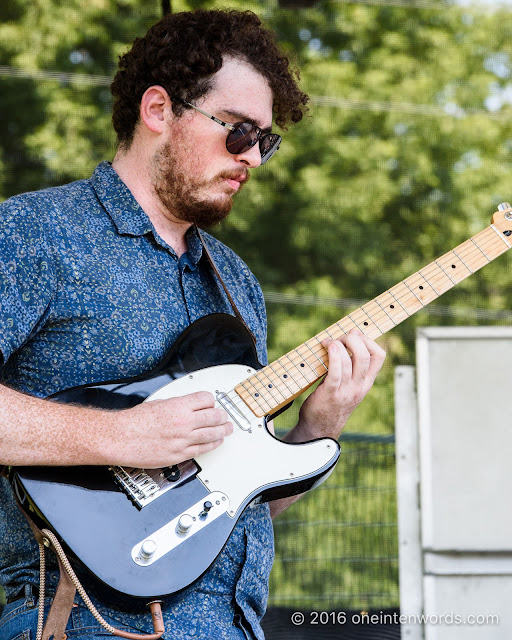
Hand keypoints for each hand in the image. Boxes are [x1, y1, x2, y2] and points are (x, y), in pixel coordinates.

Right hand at [113, 392, 232, 467]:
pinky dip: (213, 444)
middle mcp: (184, 423)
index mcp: (179, 406)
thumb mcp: (159, 403)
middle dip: (222, 415)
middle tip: (224, 415)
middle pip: (215, 416)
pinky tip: (217, 442)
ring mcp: (183, 440)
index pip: (207, 399)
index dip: (211, 400)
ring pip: (213, 434)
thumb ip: (177, 405)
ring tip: (228, 428)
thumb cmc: (134, 421)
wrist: (120, 438)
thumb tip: (188, 406)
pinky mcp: (179, 455)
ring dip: (223, 430)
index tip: (211, 403)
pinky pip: (203, 449)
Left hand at [295, 330, 385, 440]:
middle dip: (353, 339)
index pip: (379, 356)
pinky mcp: (331, 393)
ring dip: (338, 345)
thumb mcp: (347, 385)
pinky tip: (328, 347)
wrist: (319, 429)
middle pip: (364, 355)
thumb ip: (349, 365)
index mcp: (365, 382)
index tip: (354, 335)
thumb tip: (349, 336)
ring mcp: (346, 391)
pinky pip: (336, 372)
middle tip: (339, 338)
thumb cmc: (330, 402)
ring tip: (328, 342)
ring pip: (349, 360)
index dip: (368, 340)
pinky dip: (334, 357)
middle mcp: (359, 386)